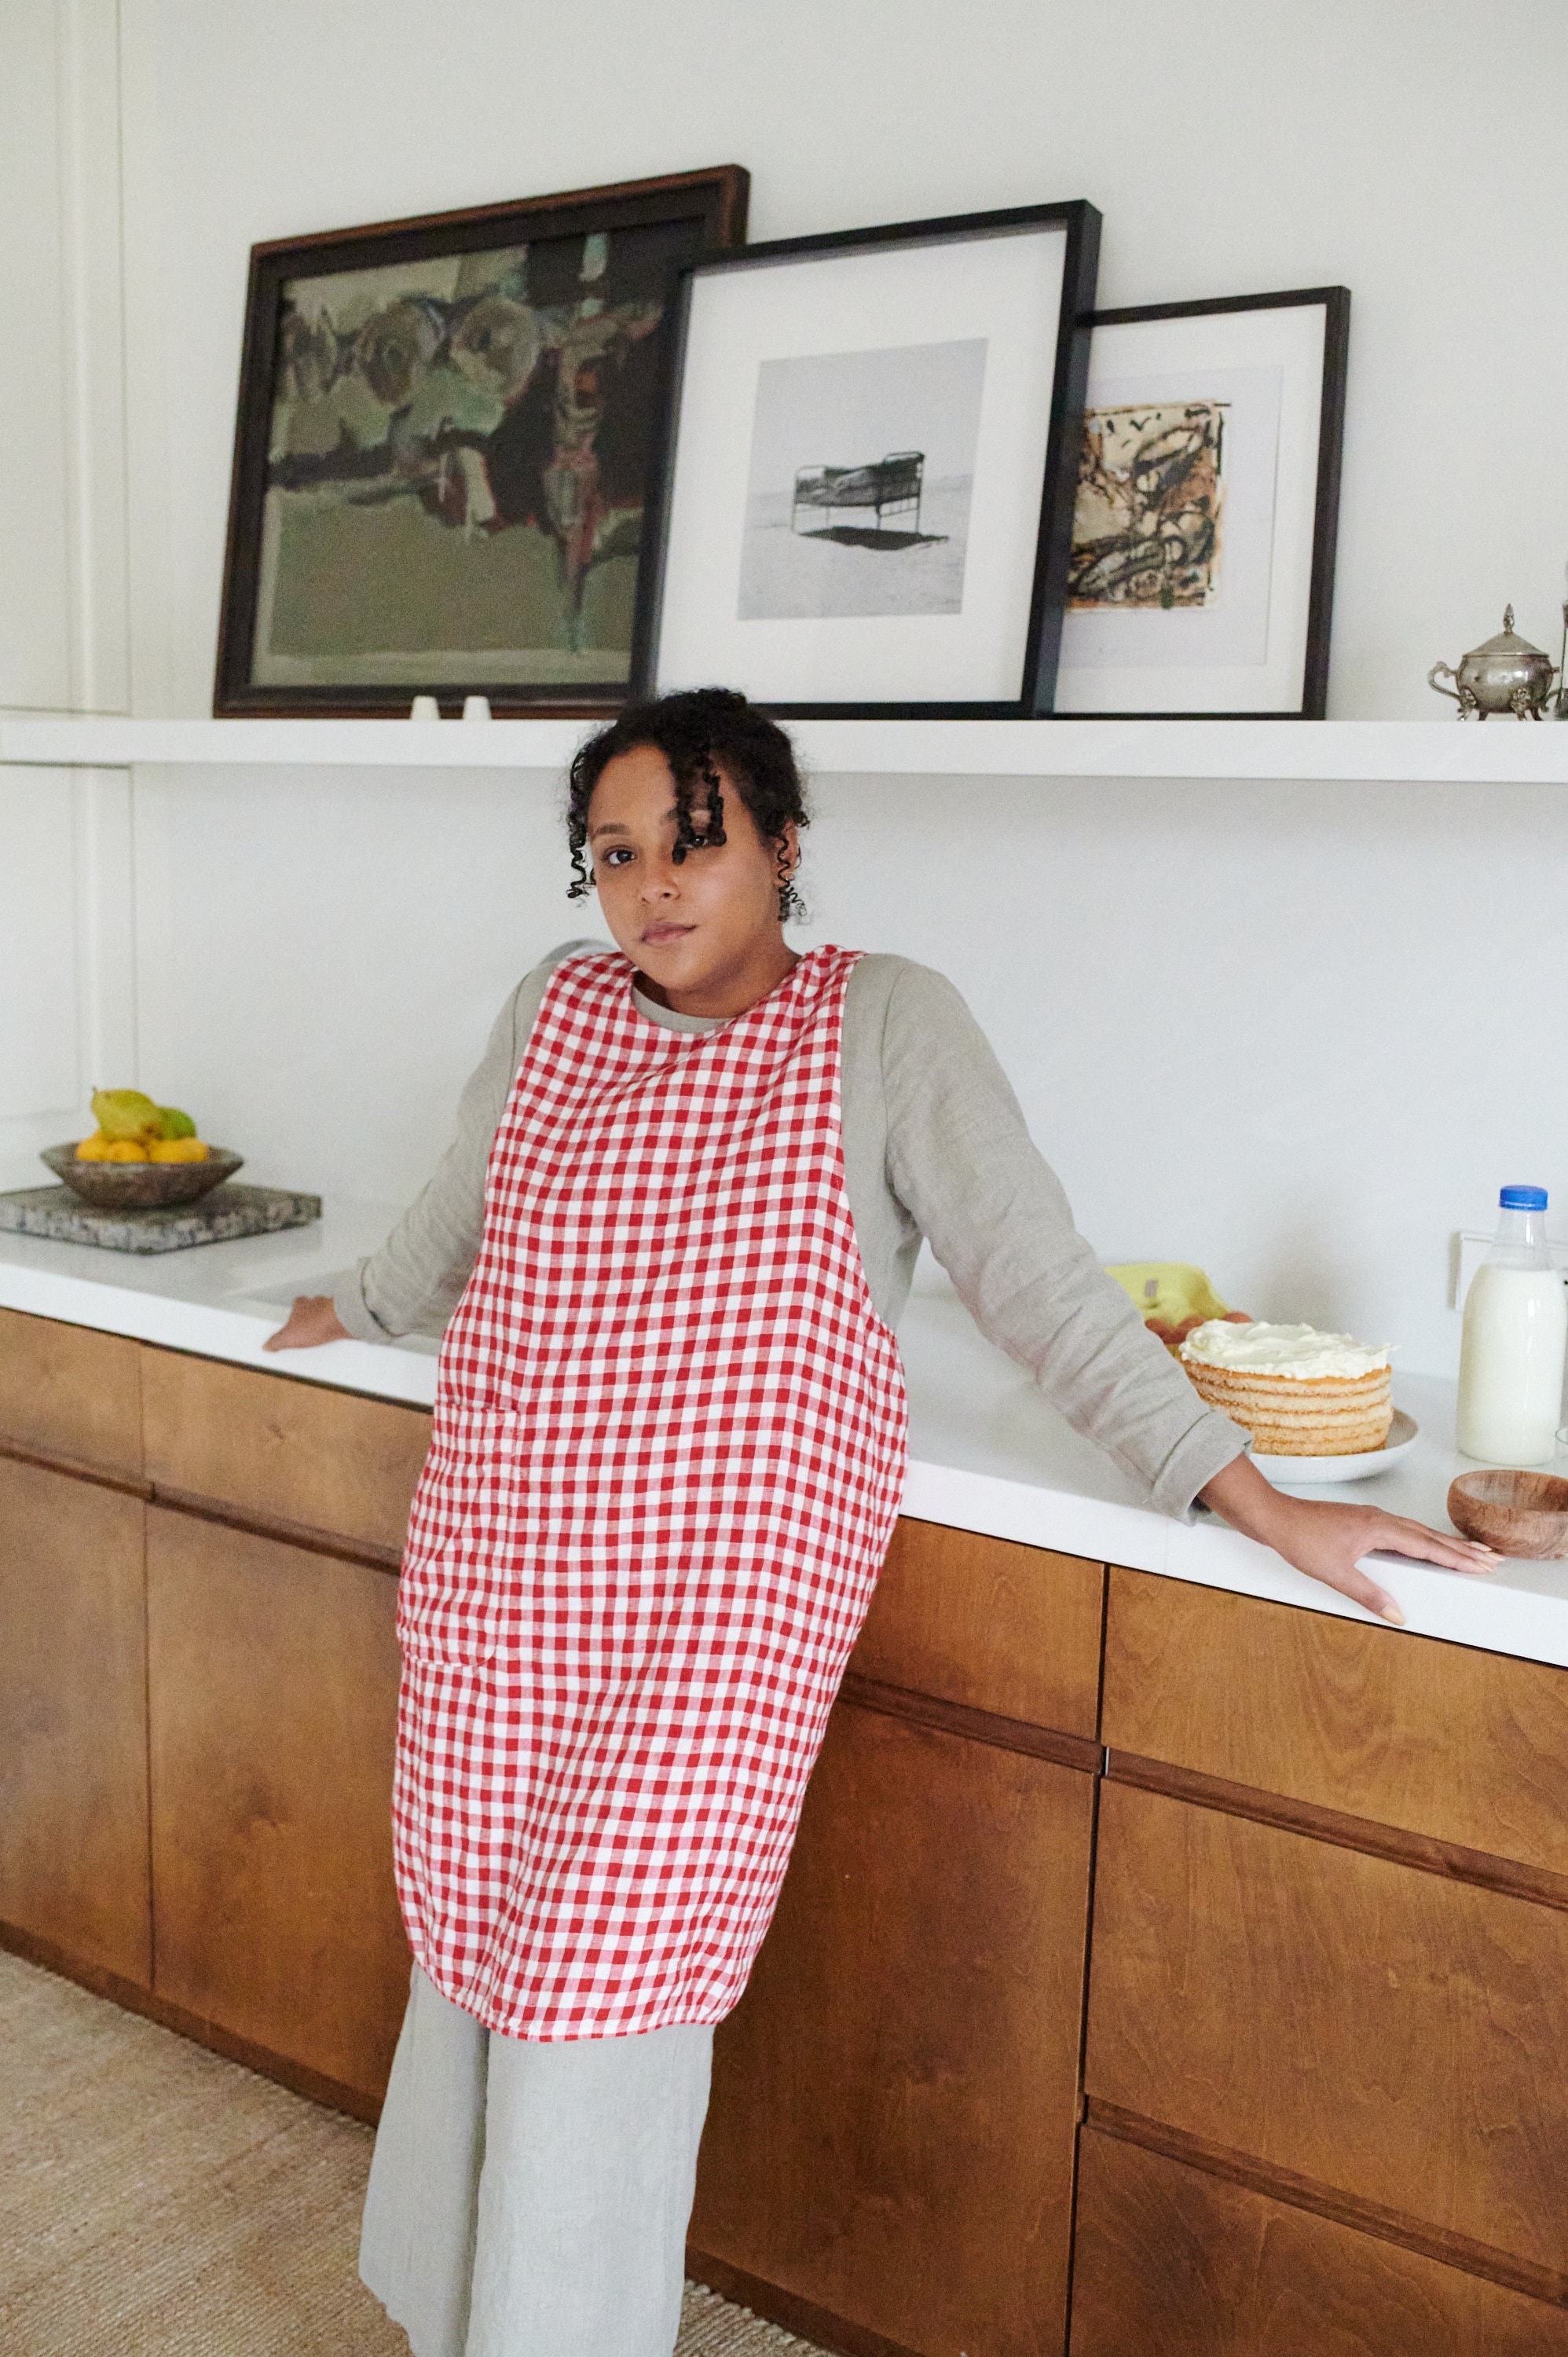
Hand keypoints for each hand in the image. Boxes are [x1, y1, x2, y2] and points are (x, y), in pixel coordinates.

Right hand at [262, 1294, 350, 1351]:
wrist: (341, 1320)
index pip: (295, 1304)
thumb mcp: (289, 1337)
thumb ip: (277, 1341)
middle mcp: (317, 1302)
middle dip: (310, 1319)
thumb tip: (267, 1345)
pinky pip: (339, 1321)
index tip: (292, 1324)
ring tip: (322, 1337)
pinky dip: (337, 1328)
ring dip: (325, 1322)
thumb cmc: (316, 1322)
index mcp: (301, 1304)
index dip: (294, 1314)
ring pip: (327, 1313)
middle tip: (308, 1332)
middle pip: (312, 1309)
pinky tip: (335, 1337)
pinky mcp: (345, 1315)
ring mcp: (332, 1307)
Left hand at [1198, 1453, 1497, 1624]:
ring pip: (1418, 1531)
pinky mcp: (1363, 1521)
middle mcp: (1381, 1519)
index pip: (1428, 1547)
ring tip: (1469, 1551)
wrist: (1274, 1517)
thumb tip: (1397, 1615)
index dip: (1458, 1558)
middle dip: (1462, 1549)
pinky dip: (1423, 1539)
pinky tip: (1425, 1545)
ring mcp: (1372, 1518)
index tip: (1483, 1565)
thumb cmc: (1301, 1539)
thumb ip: (1369, 1595)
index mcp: (1380, 1529)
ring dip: (1445, 1542)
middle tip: (1492, 1558)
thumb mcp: (1335, 1573)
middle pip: (1431, 1536)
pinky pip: (1404, 1530)